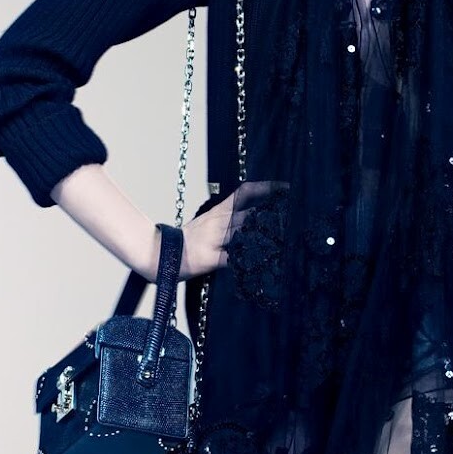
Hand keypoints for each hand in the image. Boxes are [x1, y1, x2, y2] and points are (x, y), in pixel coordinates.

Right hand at [154, 180, 286, 280]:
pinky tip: (262, 266)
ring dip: (265, 237)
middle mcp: (219, 222)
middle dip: (273, 216)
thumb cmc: (186, 242)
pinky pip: (233, 259)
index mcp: (219, 212)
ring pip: (245, 233)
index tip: (286, 187)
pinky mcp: (210, 258)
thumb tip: (250, 219)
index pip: (244, 193)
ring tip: (285, 240)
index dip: (266, 188)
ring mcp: (214, 239)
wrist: (157, 254)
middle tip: (295, 217)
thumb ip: (227, 220)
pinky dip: (248, 262)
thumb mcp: (206, 223)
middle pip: (252, 214)